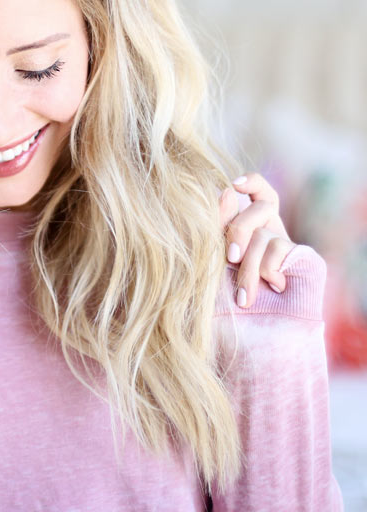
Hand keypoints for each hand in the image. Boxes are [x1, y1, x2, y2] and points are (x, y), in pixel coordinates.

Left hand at [218, 173, 294, 307]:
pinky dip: (268, 272)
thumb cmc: (226, 301)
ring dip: (248, 267)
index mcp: (251, 227)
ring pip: (264, 234)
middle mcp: (272, 232)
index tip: (234, 184)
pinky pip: (280, 250)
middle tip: (229, 258)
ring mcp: (290, 246)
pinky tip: (273, 290)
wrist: (252, 338)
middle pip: (259, 208)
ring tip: (244, 296)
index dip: (252, 182)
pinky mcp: (306, 260)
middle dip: (238, 231)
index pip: (257, 192)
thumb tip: (226, 189)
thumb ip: (219, 226)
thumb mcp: (215, 259)